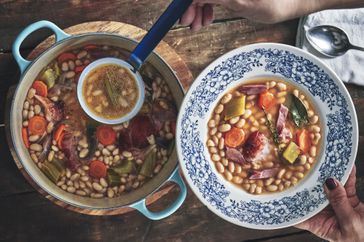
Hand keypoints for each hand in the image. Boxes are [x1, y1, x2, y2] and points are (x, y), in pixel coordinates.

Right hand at [180, 0, 363, 30]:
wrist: (295, 0)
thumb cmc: (276, 3)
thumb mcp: (243, 4)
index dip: (188, 3)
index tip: (184, 18)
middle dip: (192, 5)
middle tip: (191, 25)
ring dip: (199, 7)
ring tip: (200, 25)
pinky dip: (208, 5)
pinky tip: (208, 17)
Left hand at [295, 166, 363, 241]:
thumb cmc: (361, 238)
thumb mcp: (349, 223)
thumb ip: (339, 203)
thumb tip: (330, 183)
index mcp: (318, 224)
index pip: (298, 212)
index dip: (288, 201)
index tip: (281, 187)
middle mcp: (323, 213)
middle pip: (312, 194)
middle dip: (308, 181)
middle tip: (304, 166)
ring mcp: (335, 204)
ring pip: (328, 186)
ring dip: (327, 174)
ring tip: (323, 162)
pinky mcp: (348, 199)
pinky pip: (346, 184)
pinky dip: (346, 175)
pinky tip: (345, 166)